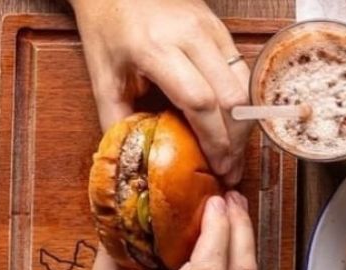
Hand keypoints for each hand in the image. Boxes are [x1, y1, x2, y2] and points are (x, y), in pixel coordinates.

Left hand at [72, 0, 251, 184]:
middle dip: (234, 140)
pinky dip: (242, 102)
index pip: (199, 101)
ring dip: (243, 123)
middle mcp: (189, 36)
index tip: (216, 166)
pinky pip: (242, 71)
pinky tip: (233, 123)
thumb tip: (132, 158)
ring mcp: (210, 29)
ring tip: (233, 151)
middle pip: (231, 98)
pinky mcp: (221, 28)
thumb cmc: (107, 24)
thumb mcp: (102, 74)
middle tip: (229, 168)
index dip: (214, 139)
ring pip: (244, 85)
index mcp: (154, 48)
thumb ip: (116, 118)